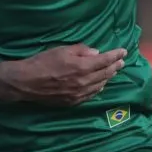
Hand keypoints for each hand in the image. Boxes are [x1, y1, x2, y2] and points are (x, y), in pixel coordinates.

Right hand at [3, 44, 126, 105]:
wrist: (27, 82)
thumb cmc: (43, 62)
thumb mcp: (62, 50)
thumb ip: (81, 50)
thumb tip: (96, 53)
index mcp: (82, 67)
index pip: (105, 61)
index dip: (115, 55)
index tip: (123, 51)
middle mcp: (84, 82)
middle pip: (105, 74)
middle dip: (115, 66)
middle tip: (122, 61)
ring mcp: (79, 94)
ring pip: (100, 85)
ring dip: (108, 77)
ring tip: (113, 71)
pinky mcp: (73, 101)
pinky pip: (91, 95)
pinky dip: (98, 88)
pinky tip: (100, 85)